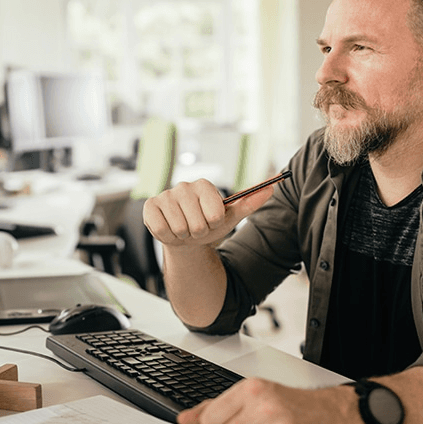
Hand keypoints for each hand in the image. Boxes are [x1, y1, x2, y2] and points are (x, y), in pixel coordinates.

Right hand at [143, 178, 273, 247]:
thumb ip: (251, 202)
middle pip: (196, 223)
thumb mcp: (230, 217)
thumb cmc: (208, 225)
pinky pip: (161, 228)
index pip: (214, 212)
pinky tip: (169, 229)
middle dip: (198, 232)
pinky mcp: (150, 206)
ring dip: (183, 235)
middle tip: (195, 228)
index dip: (213, 223)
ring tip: (183, 230)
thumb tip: (272, 188)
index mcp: (204, 185)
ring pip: (179, 228)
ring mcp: (165, 195)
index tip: (211, 221)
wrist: (186, 238)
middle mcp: (184, 186)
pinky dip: (167, 236)